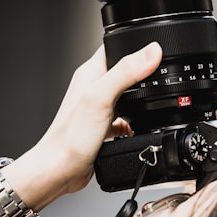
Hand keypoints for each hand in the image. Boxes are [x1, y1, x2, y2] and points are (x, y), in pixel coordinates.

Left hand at [19, 42, 161, 201]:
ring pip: (129, 97)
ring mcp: (99, 107)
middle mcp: (94, 87)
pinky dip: (135, 124)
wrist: (59, 170)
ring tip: (147, 110)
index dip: (137, 45)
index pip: (116, 47)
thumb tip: (151, 51)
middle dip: (145, 77)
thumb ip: (126, 73)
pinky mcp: (103, 126)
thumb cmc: (71, 137)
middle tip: (157, 83)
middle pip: (127, 72)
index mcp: (91, 72)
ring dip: (141, 103)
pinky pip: (126, 119)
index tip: (157, 52)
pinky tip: (136, 131)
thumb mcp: (101, 98)